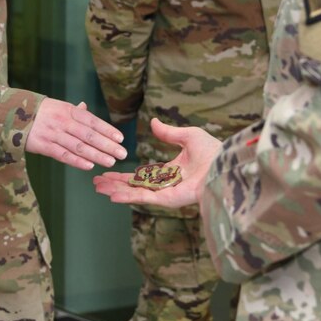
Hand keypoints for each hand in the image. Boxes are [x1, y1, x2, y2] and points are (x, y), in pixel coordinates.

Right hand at [26, 100, 126, 169]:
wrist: (12, 114)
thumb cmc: (40, 111)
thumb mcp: (57, 106)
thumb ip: (73, 110)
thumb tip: (86, 108)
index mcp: (68, 110)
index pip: (92, 121)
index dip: (107, 130)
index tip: (121, 139)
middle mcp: (63, 122)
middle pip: (89, 135)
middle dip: (107, 145)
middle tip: (122, 154)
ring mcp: (53, 134)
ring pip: (78, 146)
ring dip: (96, 155)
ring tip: (110, 161)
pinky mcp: (43, 146)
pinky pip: (62, 155)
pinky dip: (76, 161)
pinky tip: (89, 166)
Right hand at [93, 118, 221, 208]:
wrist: (224, 164)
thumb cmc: (212, 151)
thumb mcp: (187, 136)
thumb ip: (168, 133)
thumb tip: (154, 121)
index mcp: (171, 172)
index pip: (142, 175)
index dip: (125, 174)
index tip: (108, 172)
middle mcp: (166, 185)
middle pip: (134, 185)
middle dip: (115, 184)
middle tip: (96, 182)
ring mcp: (166, 193)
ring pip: (135, 193)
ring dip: (116, 190)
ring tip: (98, 188)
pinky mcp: (168, 200)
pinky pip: (144, 198)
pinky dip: (127, 196)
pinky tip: (112, 195)